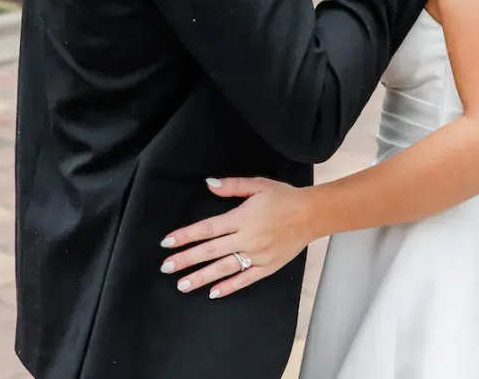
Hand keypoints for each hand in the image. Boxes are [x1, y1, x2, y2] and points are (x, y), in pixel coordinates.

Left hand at [159, 177, 316, 298]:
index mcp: (242, 218)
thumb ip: (232, 186)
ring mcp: (257, 255)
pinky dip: (229, 287)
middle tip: (166, 268)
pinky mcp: (267, 267)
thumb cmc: (284, 197)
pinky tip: (213, 293)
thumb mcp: (258, 185)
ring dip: (201, 277)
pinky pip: (245, 279)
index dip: (186, 236)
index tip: (167, 243)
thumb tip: (209, 184)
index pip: (207, 229)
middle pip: (210, 251)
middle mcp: (247, 238)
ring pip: (224, 268)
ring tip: (182, 285)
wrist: (312, 214)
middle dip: (186, 260)